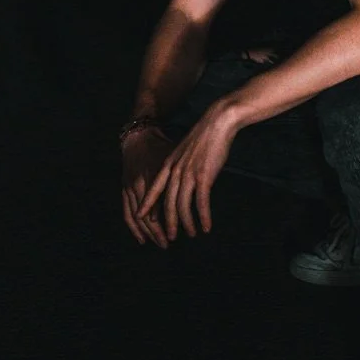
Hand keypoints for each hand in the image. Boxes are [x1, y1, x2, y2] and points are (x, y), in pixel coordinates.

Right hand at [122, 127, 175, 248]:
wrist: (140, 136)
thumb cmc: (163, 146)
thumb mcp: (175, 158)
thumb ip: (184, 176)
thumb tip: (203, 193)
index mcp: (153, 178)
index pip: (161, 208)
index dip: (170, 223)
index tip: (180, 234)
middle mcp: (138, 184)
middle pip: (149, 216)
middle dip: (159, 232)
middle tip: (169, 244)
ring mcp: (129, 187)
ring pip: (137, 218)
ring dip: (148, 232)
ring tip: (159, 243)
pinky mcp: (124, 189)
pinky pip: (127, 213)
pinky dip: (134, 227)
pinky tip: (141, 238)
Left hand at [136, 103, 238, 240]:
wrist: (218, 122)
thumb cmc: (206, 135)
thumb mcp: (187, 150)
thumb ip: (182, 165)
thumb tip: (184, 179)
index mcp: (170, 163)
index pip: (154, 188)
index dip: (148, 204)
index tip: (141, 217)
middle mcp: (176, 171)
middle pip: (168, 203)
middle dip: (169, 222)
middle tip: (171, 237)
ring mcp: (189, 174)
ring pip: (183, 207)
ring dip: (188, 223)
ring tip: (193, 233)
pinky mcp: (204, 177)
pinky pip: (201, 204)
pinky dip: (204, 217)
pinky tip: (207, 227)